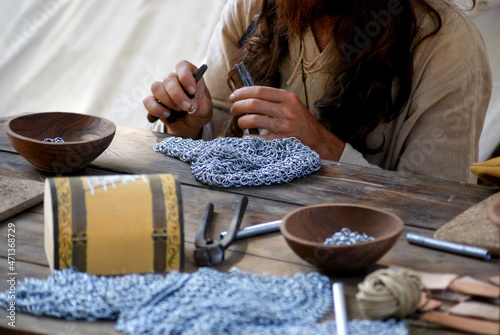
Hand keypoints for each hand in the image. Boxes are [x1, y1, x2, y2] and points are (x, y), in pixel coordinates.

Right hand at [143, 60, 211, 138]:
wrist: (189, 125)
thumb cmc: (198, 112)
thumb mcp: (206, 110)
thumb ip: (201, 107)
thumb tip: (192, 105)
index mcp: (189, 76)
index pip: (182, 66)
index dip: (186, 76)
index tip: (192, 91)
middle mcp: (175, 80)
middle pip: (169, 79)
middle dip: (177, 95)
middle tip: (186, 107)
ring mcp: (163, 90)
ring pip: (156, 87)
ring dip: (167, 101)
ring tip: (177, 111)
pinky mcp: (153, 101)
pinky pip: (147, 101)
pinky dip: (156, 109)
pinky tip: (166, 115)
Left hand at [230, 86, 345, 159]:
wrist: (318, 142)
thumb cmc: (301, 123)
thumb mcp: (292, 105)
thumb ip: (274, 99)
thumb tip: (247, 96)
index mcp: (288, 98)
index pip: (259, 91)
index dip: (242, 93)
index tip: (233, 97)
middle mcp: (286, 110)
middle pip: (253, 104)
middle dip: (238, 107)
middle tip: (234, 110)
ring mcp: (284, 126)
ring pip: (253, 120)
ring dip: (241, 122)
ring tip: (241, 123)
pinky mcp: (281, 141)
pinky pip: (257, 138)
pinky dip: (247, 138)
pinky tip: (246, 137)